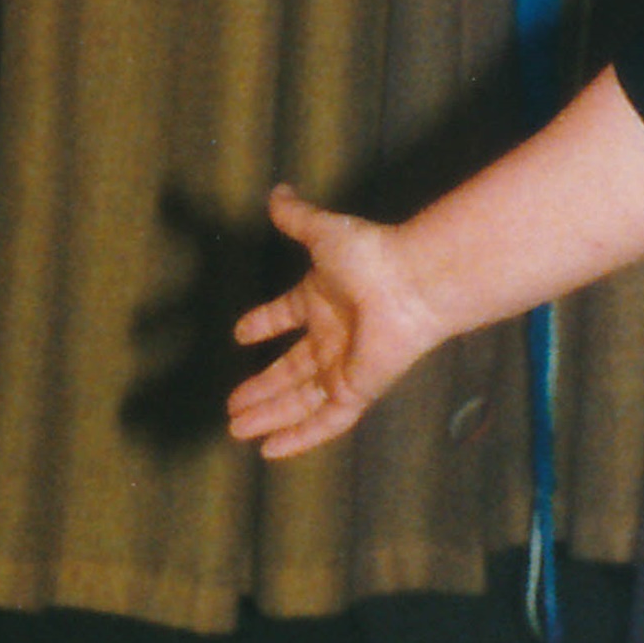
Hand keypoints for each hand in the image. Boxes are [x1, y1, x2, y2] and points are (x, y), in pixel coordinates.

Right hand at [226, 183, 447, 459]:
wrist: (412, 283)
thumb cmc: (373, 255)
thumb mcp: (323, 233)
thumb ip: (296, 217)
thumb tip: (276, 191)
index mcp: (322, 300)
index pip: (286, 316)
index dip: (264, 323)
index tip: (239, 333)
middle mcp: (333, 336)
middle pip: (290, 370)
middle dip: (261, 388)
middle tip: (231, 405)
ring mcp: (345, 366)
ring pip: (301, 400)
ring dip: (268, 414)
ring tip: (234, 429)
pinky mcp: (358, 389)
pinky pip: (326, 421)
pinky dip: (299, 437)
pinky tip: (270, 450)